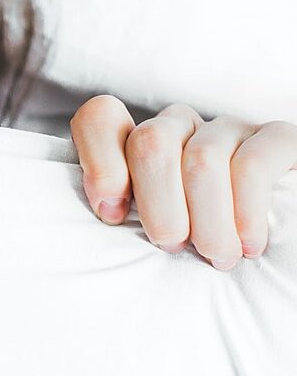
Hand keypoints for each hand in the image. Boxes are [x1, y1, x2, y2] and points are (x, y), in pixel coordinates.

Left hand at [70, 94, 296, 269]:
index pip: (100, 119)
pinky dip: (245, 211)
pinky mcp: (276, 139)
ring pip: (201, 159)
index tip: (112, 214)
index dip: (99, 162)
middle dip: (158, 205)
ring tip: (216, 256)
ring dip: (207, 220)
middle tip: (172, 246)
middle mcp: (180, 125)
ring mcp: (227, 128)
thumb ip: (121, 210)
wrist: (274, 257)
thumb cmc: (197, 244)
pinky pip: (252, 165)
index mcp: (139, 141)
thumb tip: (108, 211)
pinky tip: (248, 244)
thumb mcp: (151, 228)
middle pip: (151, 142)